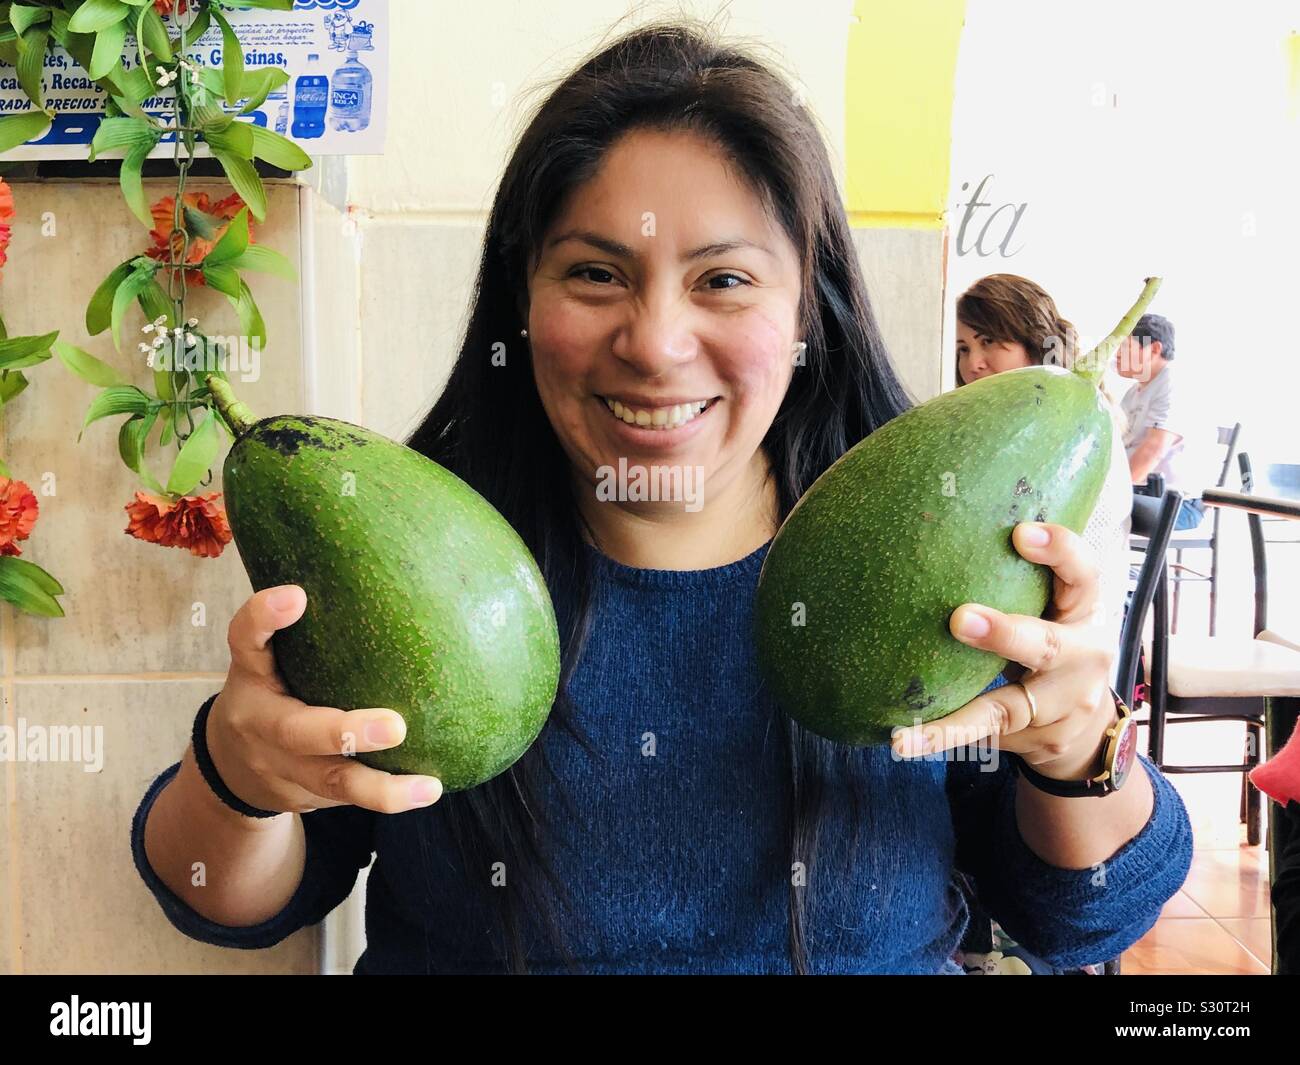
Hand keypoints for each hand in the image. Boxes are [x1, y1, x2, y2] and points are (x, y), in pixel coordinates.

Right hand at [204, 585, 443, 814]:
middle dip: (345, 732)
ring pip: (330, 782)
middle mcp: (262, 723)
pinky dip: (388, 796)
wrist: (232, 769)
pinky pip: (347, 799)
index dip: (264, 618)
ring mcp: (283, 767)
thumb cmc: (275, 690)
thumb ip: (312, 628)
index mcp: (252, 675)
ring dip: (381, 788)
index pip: (246, 639)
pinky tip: (428, 789)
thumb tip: (397, 571)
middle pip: (296, 730)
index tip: (296, 594)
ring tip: (428, 786)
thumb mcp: (274, 658)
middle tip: (395, 726)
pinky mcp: (307, 796)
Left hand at [891, 522, 1115, 780]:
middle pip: (1048, 645)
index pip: (1082, 573)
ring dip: (957, 714)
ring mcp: (1062, 704)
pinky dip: (941, 737)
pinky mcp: (1037, 735)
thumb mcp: (1050, 606)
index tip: (1020, 532)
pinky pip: (984, 735)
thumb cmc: (1051, 642)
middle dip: (1005, 632)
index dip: (1059, 551)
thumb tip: (936, 522)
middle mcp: (1082, 656)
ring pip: (1009, 706)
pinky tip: (902, 739)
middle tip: (959, 617)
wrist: (1085, 726)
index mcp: (1082, 609)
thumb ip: (1015, 577)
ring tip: (908, 722)